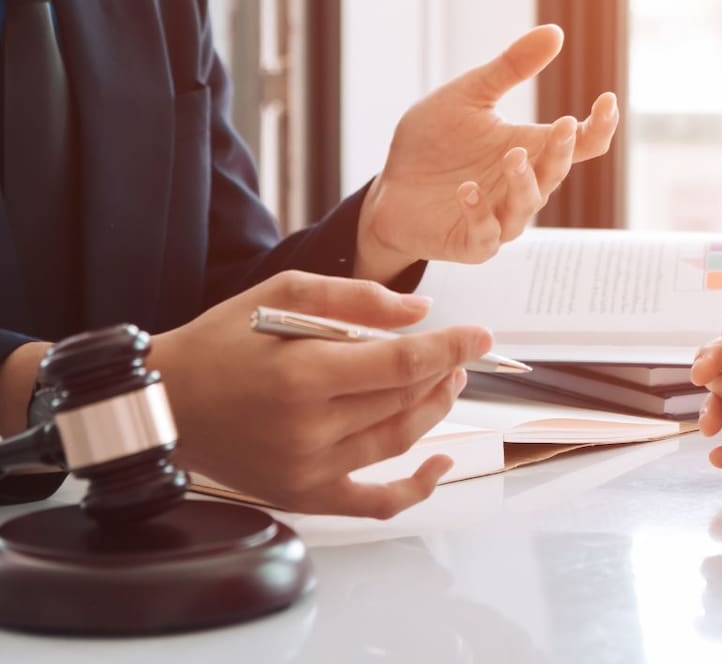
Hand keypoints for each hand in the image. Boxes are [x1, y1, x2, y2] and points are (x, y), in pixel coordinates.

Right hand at [150, 271, 493, 517]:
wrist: (164, 403)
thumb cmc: (222, 341)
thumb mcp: (282, 293)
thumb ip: (356, 299)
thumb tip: (422, 312)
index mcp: (304, 373)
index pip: (403, 363)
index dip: (451, 348)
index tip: (482, 336)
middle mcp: (309, 428)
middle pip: (405, 400)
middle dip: (443, 373)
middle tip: (459, 355)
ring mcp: (308, 469)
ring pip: (398, 440)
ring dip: (434, 411)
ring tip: (446, 384)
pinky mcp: (303, 495)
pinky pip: (374, 503)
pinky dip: (416, 488)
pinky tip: (444, 463)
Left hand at [356, 25, 618, 278]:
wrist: (390, 187)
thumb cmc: (433, 143)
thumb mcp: (468, 96)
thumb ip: (510, 68)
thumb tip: (555, 32)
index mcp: (530, 149)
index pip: (580, 144)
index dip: (599, 126)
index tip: (606, 100)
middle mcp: (522, 185)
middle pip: (556, 172)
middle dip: (561, 151)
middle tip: (561, 125)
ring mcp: (499, 217)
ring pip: (526, 206)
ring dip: (523, 183)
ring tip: (511, 157)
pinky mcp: (471, 242)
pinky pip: (485, 234)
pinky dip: (479, 214)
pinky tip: (467, 191)